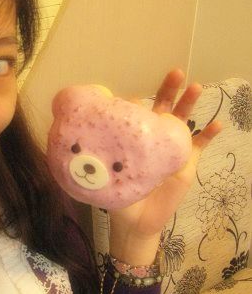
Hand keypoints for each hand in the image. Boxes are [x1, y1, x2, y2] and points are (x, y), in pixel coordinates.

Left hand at [108, 69, 221, 263]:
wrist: (136, 220)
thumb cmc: (119, 195)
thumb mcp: (105, 173)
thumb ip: (96, 157)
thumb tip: (76, 139)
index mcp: (134, 137)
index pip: (136, 112)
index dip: (133, 103)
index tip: (127, 101)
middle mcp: (154, 137)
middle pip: (164, 107)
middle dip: (169, 89)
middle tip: (175, 73)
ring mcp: (172, 148)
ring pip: (184, 120)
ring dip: (190, 103)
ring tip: (195, 87)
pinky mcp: (186, 162)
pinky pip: (200, 145)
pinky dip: (209, 134)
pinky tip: (217, 124)